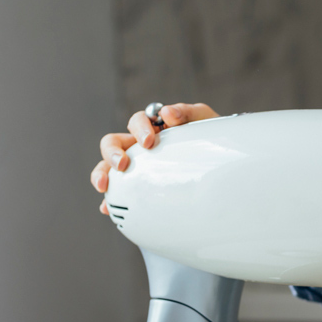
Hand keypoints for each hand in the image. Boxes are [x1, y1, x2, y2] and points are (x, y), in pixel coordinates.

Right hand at [89, 103, 219, 213]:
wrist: (218, 159)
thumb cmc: (207, 136)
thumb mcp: (203, 120)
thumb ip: (187, 112)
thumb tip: (167, 114)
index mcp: (153, 127)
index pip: (137, 122)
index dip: (139, 129)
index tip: (149, 142)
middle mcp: (138, 145)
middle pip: (113, 142)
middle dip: (112, 152)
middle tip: (122, 164)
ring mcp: (136, 165)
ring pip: (107, 166)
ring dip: (102, 173)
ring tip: (104, 186)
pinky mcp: (138, 185)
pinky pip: (118, 191)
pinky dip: (110, 199)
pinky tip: (106, 208)